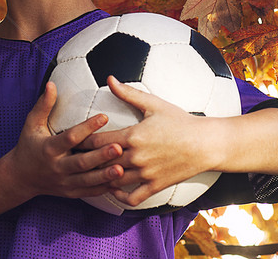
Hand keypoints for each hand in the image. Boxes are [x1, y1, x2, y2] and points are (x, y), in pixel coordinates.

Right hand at [4, 82, 124, 200]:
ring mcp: (64, 182)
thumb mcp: (32, 124)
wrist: (21, 176)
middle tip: (119, 147)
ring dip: (105, 175)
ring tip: (122, 169)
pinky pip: (89, 191)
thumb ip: (44, 105)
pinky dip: (103, 188)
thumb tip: (51, 85)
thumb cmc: (28, 146)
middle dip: (100, 156)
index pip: (70, 137)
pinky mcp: (70, 192)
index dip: (87, 127)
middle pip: (81, 162)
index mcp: (49, 149)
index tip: (104, 117)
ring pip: (87, 180)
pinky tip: (118, 184)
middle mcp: (57, 167)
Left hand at [79, 76, 211, 207]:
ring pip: (113, 180)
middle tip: (72, 159)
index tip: (72, 140)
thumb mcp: (153, 104)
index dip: (81, 141)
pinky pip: (132, 198)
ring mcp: (146, 174)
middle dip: (85, 160)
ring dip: (99, 178)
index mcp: (132, 136)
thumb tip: (110, 78)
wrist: (206, 143)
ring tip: (88, 173)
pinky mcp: (155, 186)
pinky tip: (113, 187)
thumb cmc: (180, 121)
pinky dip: (119, 196)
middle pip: (100, 162)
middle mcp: (136, 157)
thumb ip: (128, 93)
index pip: (96, 141)